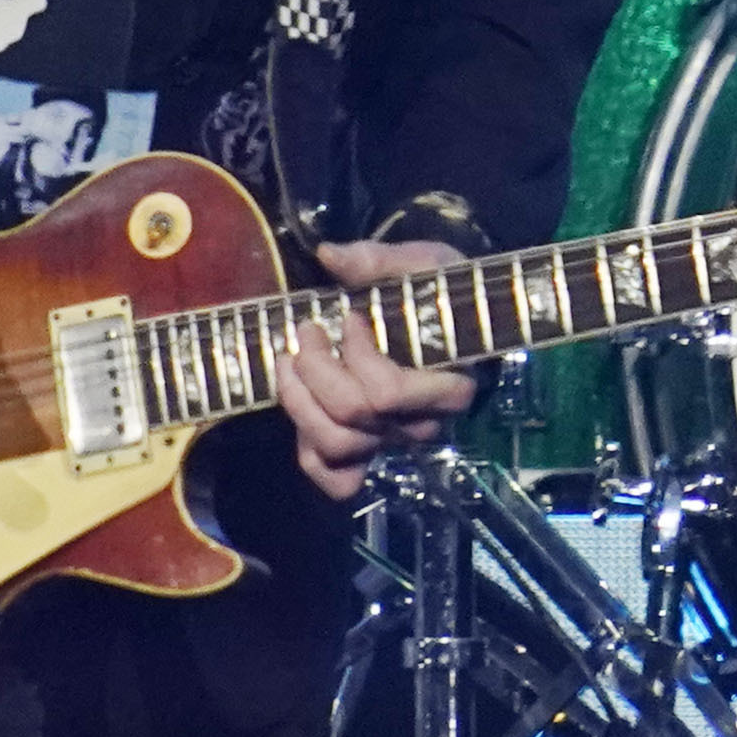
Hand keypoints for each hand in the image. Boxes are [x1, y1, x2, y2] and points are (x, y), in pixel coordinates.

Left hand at [278, 237, 480, 499]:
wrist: (446, 317)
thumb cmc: (439, 291)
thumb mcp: (422, 264)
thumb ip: (380, 261)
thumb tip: (330, 257)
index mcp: (448, 386)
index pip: (388, 394)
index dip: (357, 357)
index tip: (350, 319)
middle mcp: (421, 424)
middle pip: (353, 416)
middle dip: (316, 369)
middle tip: (306, 330)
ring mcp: (392, 441)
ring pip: (336, 445)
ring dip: (299, 401)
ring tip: (288, 361)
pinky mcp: (367, 449)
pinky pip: (337, 479)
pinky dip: (311, 457)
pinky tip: (302, 414)